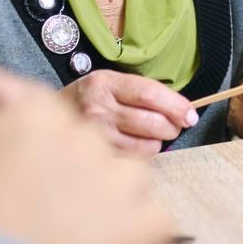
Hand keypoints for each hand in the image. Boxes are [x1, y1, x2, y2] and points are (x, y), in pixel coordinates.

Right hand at [0, 93, 172, 243]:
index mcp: (36, 112)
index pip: (58, 119)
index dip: (47, 149)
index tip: (36, 172)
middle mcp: (83, 134)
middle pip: (95, 146)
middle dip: (79, 173)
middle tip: (53, 207)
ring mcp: (116, 175)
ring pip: (133, 174)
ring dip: (115, 195)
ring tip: (81, 228)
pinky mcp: (139, 217)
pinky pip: (157, 216)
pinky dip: (141, 230)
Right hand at [60, 70, 197, 156]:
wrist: (51, 117)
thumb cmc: (92, 98)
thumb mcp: (113, 82)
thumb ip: (144, 92)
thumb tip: (184, 111)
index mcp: (106, 84)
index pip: (150, 94)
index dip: (176, 106)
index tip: (191, 115)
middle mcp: (98, 109)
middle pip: (152, 122)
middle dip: (172, 127)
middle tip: (175, 126)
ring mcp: (94, 136)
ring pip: (145, 146)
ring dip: (158, 142)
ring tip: (152, 135)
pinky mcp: (95, 158)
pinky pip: (133, 161)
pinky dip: (143, 155)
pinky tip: (136, 145)